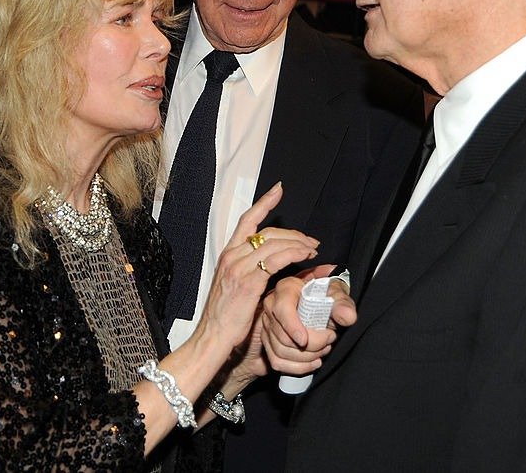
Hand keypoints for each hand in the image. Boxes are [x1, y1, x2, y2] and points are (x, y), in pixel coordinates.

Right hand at [194, 183, 318, 356]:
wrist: (213, 336)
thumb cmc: (225, 316)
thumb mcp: (234, 285)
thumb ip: (249, 270)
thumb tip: (270, 263)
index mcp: (228, 254)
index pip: (247, 220)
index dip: (264, 203)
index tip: (278, 190)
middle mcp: (232, 256)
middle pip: (267, 232)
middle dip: (293, 233)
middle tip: (310, 242)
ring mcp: (239, 267)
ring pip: (275, 243)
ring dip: (298, 244)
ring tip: (312, 250)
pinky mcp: (249, 281)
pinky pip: (277, 260)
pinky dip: (294, 254)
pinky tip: (305, 257)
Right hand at [260, 267, 356, 376]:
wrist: (318, 303)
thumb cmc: (324, 296)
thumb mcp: (336, 295)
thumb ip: (343, 305)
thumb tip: (347, 317)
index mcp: (286, 289)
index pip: (282, 309)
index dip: (292, 327)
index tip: (305, 340)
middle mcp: (271, 306)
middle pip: (283, 336)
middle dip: (311, 345)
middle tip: (330, 339)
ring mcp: (267, 325)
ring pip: (280, 352)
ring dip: (306, 357)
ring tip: (324, 349)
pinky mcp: (268, 341)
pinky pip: (277, 362)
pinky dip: (297, 367)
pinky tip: (313, 361)